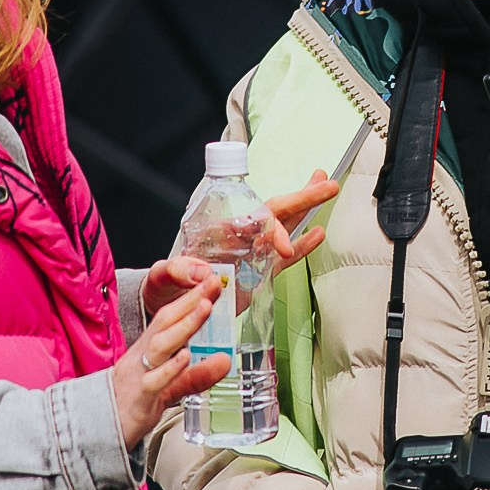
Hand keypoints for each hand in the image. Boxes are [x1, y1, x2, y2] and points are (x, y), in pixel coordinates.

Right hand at [111, 273, 231, 449]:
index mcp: (148, 348)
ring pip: (160, 345)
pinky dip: (170, 368)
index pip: (169, 316)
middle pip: (165, 322)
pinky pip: (153, 380)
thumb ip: (196, 374)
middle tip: (211, 285)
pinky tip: (184, 357)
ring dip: (184, 326)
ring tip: (204, 309)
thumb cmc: (135, 402)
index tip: (212, 282)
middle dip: (190, 301)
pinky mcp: (138, 397)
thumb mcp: (170, 386)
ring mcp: (139, 374)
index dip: (190, 298)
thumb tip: (225, 361)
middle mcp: (142, 356)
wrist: (100, 429)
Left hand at [140, 170, 340, 316]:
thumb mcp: (163, 277)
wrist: (166, 307)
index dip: (272, 230)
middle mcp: (238, 238)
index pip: (252, 222)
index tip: (283, 249)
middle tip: (326, 182)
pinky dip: (302, 245)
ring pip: (283, 225)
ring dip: (305, 208)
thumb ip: (177, 271)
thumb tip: (200, 271)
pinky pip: (284, 256)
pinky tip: (318, 233)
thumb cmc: (162, 288)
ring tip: (327, 186)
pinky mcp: (257, 273)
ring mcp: (250, 253)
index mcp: (218, 233)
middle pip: (274, 211)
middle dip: (301, 198)